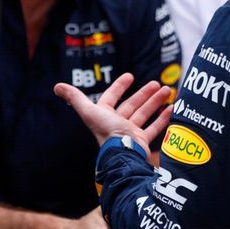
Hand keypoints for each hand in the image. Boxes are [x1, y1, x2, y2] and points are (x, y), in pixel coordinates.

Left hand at [54, 73, 172, 151]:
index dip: (120, 86)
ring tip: (167, 90)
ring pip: (144, 114)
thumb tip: (57, 86)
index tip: (130, 75)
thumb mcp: (90, 111)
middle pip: (132, 105)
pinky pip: (154, 129)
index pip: (112, 97)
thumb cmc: (107, 131)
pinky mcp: (142, 142)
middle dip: (144, 94)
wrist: (123, 153)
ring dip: (155, 102)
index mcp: (104, 116)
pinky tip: (172, 109)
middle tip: (156, 83)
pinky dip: (163, 119)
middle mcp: (117, 124)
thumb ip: (75, 98)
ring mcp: (130, 133)